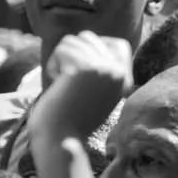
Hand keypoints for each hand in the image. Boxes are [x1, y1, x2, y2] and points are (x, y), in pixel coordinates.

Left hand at [27, 33, 131, 148]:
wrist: (62, 140)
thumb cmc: (70, 121)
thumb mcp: (96, 95)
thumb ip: (102, 72)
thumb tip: (87, 39)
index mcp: (125, 80)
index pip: (118, 44)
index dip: (94, 48)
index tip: (78, 71)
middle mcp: (120, 72)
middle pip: (91, 38)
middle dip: (71, 54)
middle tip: (66, 79)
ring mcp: (106, 68)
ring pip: (74, 40)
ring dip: (59, 60)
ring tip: (60, 82)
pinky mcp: (87, 68)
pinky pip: (63, 49)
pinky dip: (52, 65)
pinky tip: (55, 83)